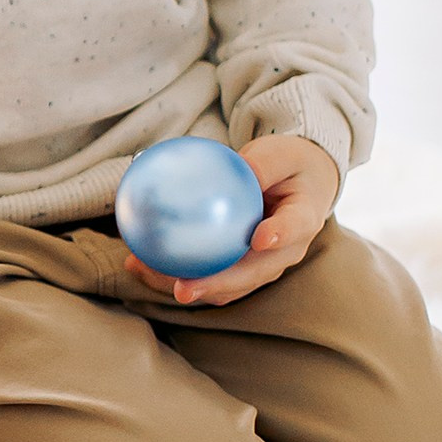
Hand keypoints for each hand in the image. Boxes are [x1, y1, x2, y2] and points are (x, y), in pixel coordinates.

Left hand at [125, 135, 341, 307]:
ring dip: (185, 284)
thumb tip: (237, 166)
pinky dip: (172, 273)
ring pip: (226, 285)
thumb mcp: (281, 153)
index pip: (293, 228)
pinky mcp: (240, 269)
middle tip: (183, 288)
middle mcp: (284, 251)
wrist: (300, 186)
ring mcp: (262, 265)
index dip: (278, 237)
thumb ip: (262, 162)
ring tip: (146, 272)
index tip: (258, 239)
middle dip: (217, 285)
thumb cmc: (289, 164)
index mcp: (303, 219)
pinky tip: (138, 261)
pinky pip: (207, 276)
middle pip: (252, 274)